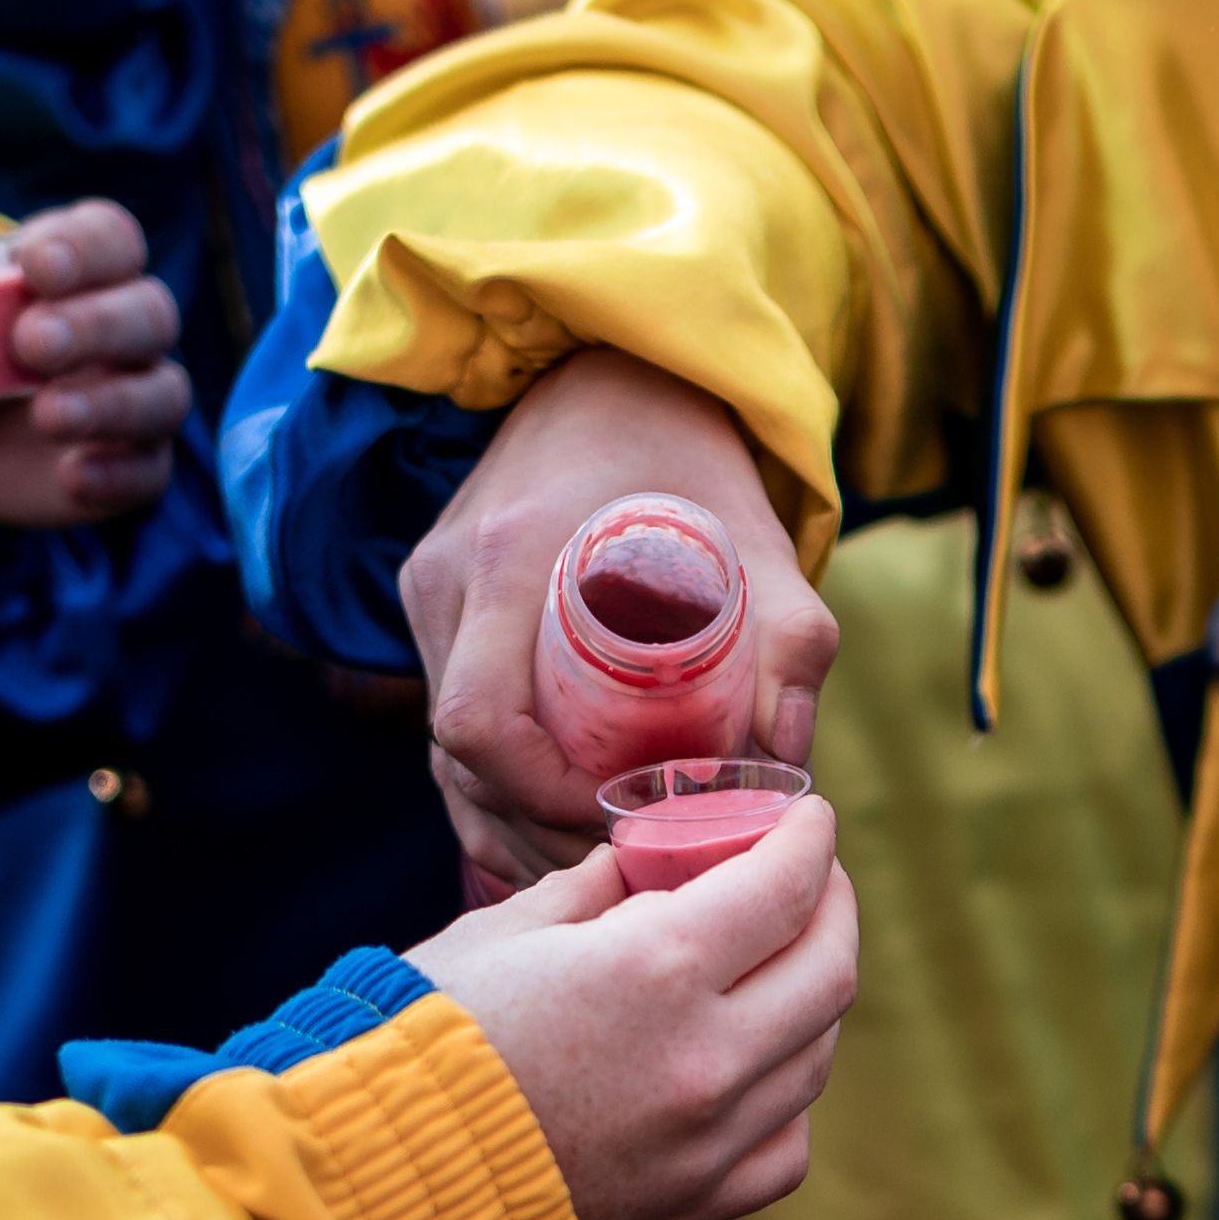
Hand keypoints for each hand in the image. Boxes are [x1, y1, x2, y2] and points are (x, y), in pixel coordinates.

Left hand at [0, 199, 185, 526]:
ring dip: (111, 401)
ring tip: (46, 415)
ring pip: (163, 391)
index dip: (85, 247)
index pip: (110, 237)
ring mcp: (134, 396)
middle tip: (29, 344)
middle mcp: (121, 327)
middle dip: (94, 324)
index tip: (34, 266)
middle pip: (149, 310)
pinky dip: (118, 473)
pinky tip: (71, 478)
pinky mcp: (135, 464)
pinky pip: (152, 469)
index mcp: (75, 270)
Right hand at [402, 348, 838, 888]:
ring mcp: (428, 590)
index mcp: (509, 559)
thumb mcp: (755, 537)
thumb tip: (789, 763)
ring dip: (507, 811)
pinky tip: (546, 822)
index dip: (536, 792)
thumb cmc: (686, 448)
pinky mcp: (432, 599)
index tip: (613, 815)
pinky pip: (447, 715)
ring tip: (594, 854)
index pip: (478, 721)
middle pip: (455, 751)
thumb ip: (790, 642)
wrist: (612, 361)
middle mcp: (448, 578)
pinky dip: (491, 779)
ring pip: (443, 744)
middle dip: (530, 822)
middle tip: (622, 858)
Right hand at [404, 796, 858, 1219]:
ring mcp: (708, 1139)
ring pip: (816, 1056)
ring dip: (812, 996)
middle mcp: (704, 1055)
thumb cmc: (422, 1035)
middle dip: (831, 905)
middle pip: (829, 968)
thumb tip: (640, 867)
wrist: (380, 1177)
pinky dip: (785, 1096)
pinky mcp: (692, 1202)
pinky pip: (785, 1143)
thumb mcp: (502, 930)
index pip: (785, 886)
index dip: (808, 838)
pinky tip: (755, 1067)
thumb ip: (591, 891)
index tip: (808, 815)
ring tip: (782, 963)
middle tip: (811, 877)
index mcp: (655, 967)